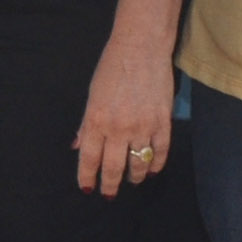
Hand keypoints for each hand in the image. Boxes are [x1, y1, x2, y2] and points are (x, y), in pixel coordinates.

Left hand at [74, 35, 176, 193]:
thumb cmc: (111, 68)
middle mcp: (118, 128)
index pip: (89, 159)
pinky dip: (156, 165)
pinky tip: (152, 170)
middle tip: (109, 194)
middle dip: (110, 185)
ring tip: (132, 181)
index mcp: (96, 120)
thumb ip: (87, 124)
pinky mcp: (163, 122)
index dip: (87, 178)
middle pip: (113, 168)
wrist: (141, 47)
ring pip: (139, 165)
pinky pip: (161, 152)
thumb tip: (79, 146)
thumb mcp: (92, 95)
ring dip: (134, 177)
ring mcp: (143, 127)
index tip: (87, 189)